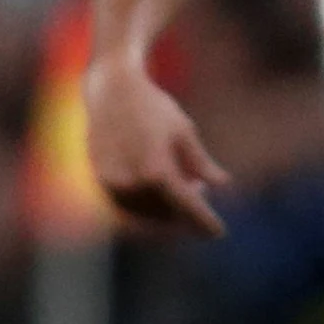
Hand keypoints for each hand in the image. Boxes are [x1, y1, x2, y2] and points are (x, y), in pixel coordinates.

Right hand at [82, 56, 232, 237]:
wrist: (111, 90)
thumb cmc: (153, 107)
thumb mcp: (184, 131)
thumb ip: (201, 163)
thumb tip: (223, 185)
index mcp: (158, 170)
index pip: (188, 208)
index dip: (205, 222)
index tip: (218, 233)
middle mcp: (133, 182)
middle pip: (166, 216)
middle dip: (186, 215)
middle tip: (200, 198)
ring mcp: (114, 183)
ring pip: (144, 215)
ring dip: (164, 213)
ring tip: (181, 189)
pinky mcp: (100, 180)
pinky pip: (126, 206)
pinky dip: (144, 207)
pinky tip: (157, 193)